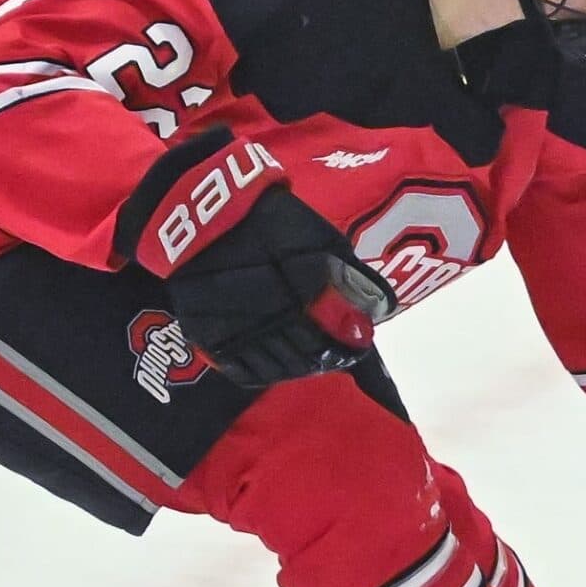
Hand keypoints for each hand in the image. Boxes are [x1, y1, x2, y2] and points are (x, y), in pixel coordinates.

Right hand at [124, 132, 393, 387]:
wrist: (208, 215)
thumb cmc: (275, 223)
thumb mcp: (324, 243)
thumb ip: (350, 278)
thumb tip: (377, 310)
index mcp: (303, 304)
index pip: (334, 346)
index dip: (348, 350)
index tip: (354, 347)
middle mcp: (271, 326)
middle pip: (306, 362)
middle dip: (322, 358)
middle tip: (328, 353)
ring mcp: (238, 335)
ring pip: (275, 371)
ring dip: (293, 368)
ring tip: (302, 358)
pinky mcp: (208, 337)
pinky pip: (241, 370)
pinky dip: (261, 372)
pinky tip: (272, 365)